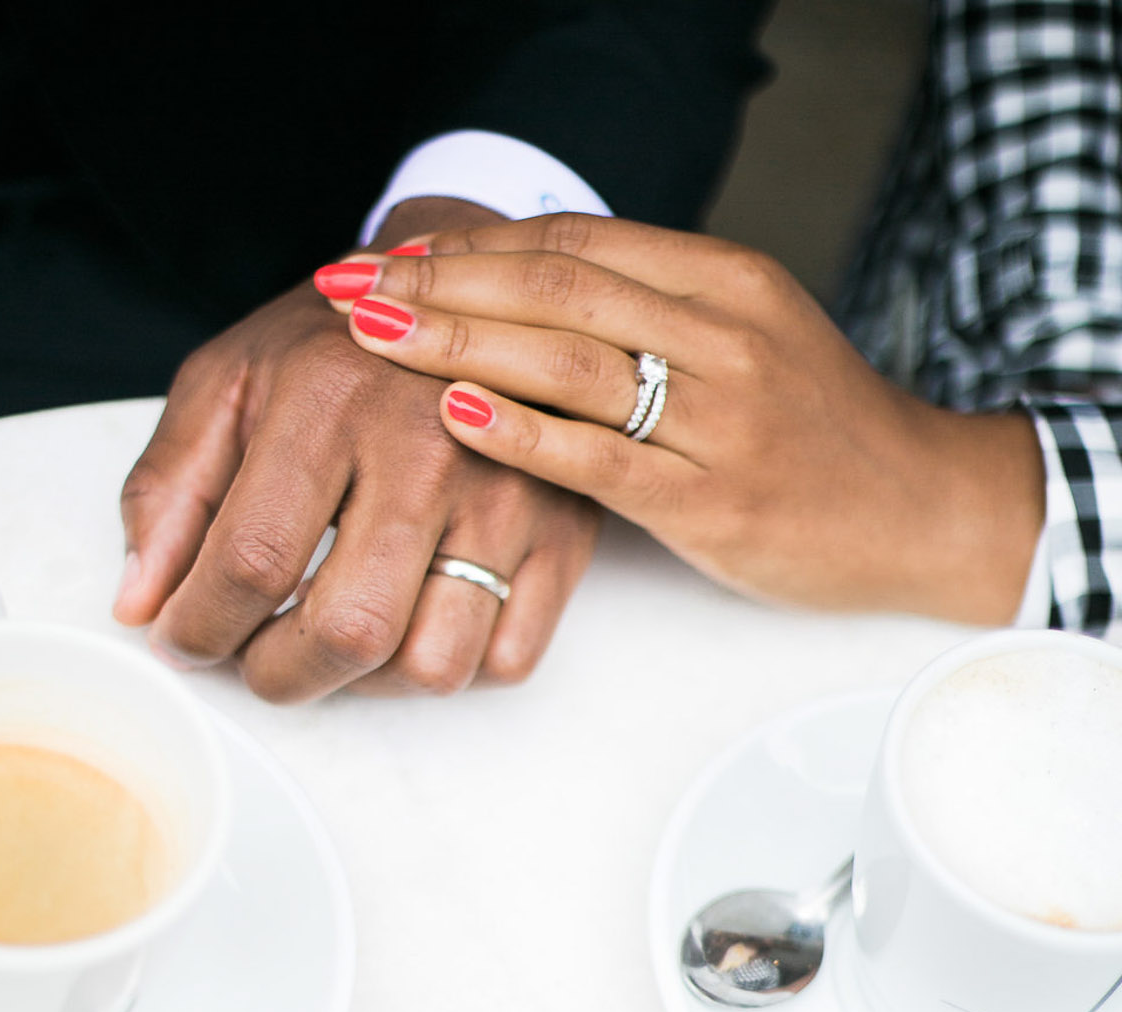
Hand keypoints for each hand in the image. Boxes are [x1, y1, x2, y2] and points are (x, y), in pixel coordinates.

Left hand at [114, 200, 598, 699]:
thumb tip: (141, 605)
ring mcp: (510, 497)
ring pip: (434, 665)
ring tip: (332, 643)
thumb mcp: (227, 384)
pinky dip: (447, 668)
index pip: (251, 561)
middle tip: (255, 660)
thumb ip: (168, 491)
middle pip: (348, 631)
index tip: (183, 640)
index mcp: (329, 400)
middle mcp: (430, 449)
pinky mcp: (565, 535)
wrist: (468, 296)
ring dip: (365, 684)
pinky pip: (505, 660)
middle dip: (280, 676)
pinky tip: (408, 626)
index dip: (201, 628)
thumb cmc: (335, 350)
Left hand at [319, 214, 1044, 624]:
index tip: (386, 256)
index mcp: (724, 283)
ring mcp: (722, 419)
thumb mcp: (743, 343)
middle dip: (439, 282)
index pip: (575, 245)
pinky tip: (455, 413)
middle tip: (348, 285)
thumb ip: (649, 318)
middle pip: (558, 288)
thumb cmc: (816, 434)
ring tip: (373, 333)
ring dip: (459, 341)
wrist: (921, 509)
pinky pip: (601, 460)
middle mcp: (723, 336)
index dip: (469, 246)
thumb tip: (524, 303)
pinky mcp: (715, 502)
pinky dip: (523, 432)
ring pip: (572, 362)